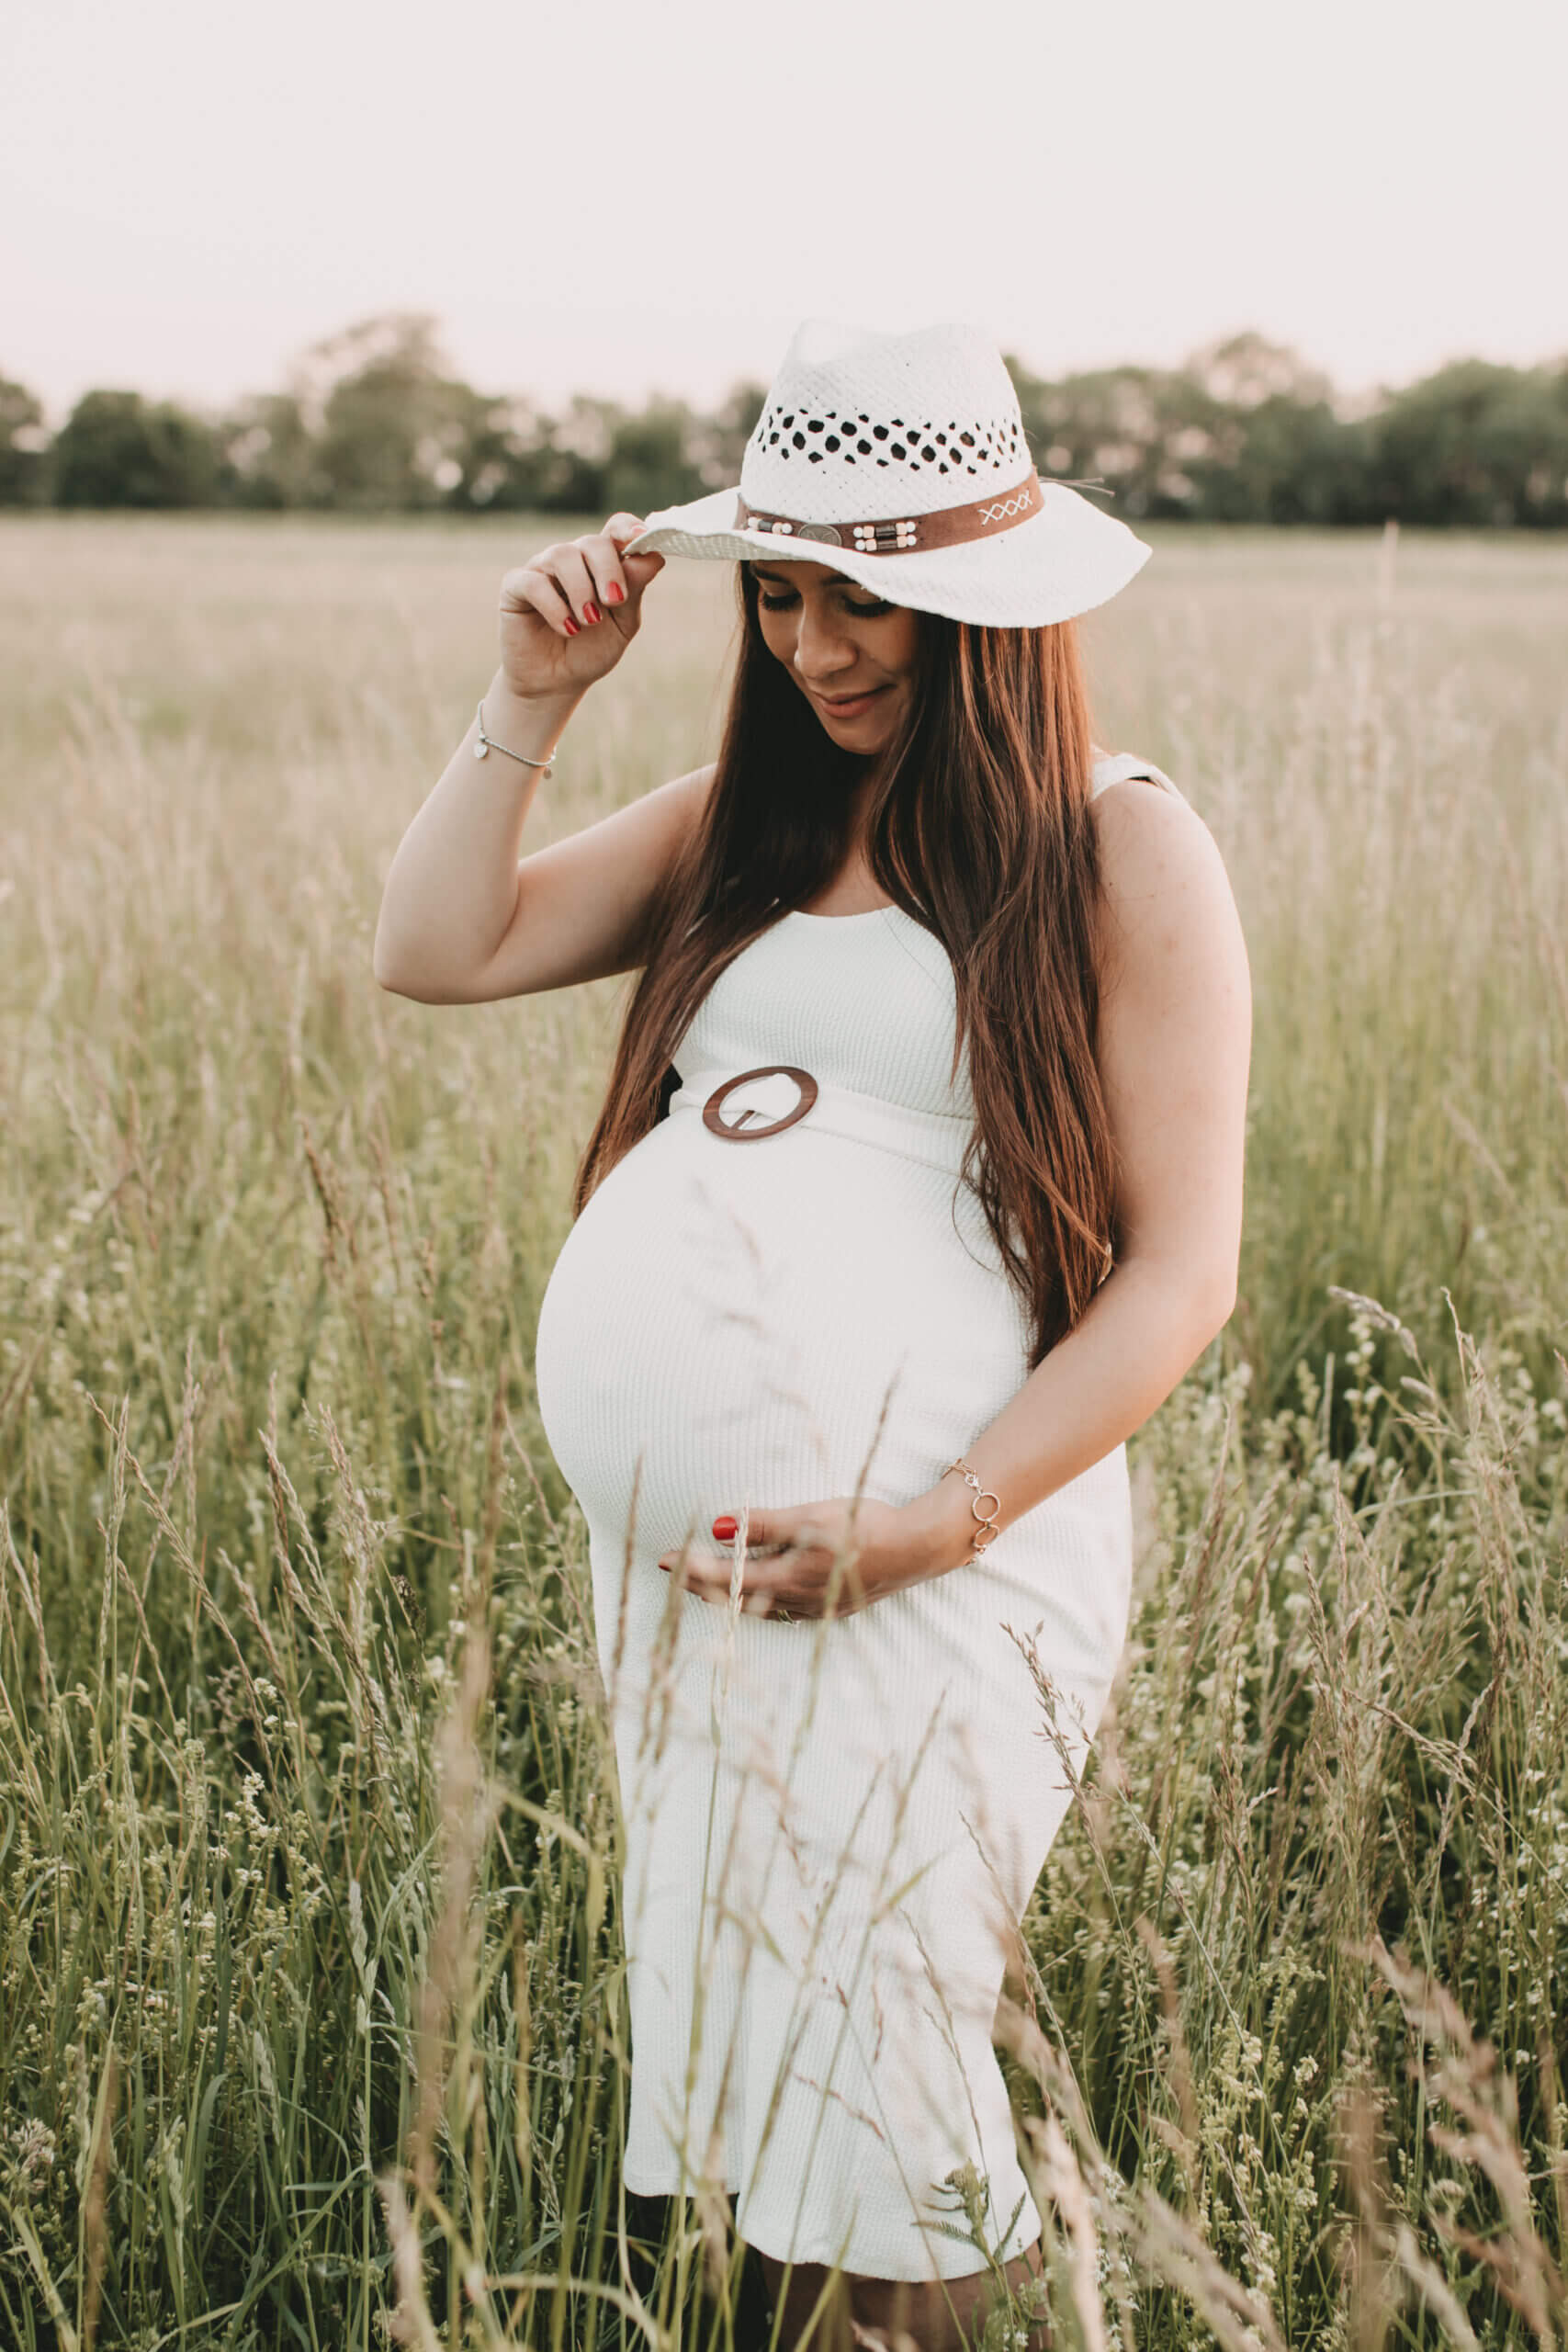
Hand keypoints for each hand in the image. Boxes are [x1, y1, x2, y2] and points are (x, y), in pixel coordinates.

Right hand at [497, 513, 664, 703]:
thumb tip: (653, 558)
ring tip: (589, 621)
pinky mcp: (516, 587)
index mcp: (600, 564)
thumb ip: (635, 591)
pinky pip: (534, 582)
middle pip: (592, 542)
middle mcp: (571, 560)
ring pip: (562, 556)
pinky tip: (567, 628)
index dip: (627, 527)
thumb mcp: (622, 625)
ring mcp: (542, 570)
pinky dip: (554, 606)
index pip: (614, 529)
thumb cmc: (590, 650)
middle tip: (614, 602)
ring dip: (581, 589)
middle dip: (608, 570)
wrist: (555, 683)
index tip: (640, 538)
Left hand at [657, 1496, 958, 1621]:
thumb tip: (718, 1527)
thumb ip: (764, 1524)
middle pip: (736, 1598)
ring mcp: (815, 1608)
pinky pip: (780, 1608)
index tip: (663, 1559)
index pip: (726, 1579)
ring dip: (727, 1592)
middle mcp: (798, 1602)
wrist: (917, 1548)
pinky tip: (755, 1589)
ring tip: (703, 1578)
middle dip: (701, 1584)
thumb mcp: (811, 1516)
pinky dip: (757, 1598)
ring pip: (757, 1606)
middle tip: (673, 1569)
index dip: (692, 1569)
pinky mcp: (829, 1606)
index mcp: (789, 1580)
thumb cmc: (866, 1526)